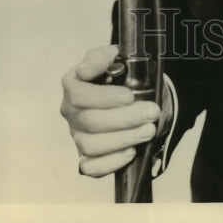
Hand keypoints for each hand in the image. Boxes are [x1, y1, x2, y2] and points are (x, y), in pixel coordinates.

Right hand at [60, 45, 165, 178]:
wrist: (135, 93)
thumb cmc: (122, 73)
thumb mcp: (115, 55)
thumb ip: (101, 57)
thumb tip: (86, 69)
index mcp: (73, 83)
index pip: (79, 94)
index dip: (104, 98)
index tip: (129, 97)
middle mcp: (70, 111)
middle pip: (90, 121)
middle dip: (124, 119)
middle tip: (151, 113)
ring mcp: (77, 135)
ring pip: (91, 145)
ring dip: (123, 139)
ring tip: (148, 130)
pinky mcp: (86, 155)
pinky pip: (91, 167)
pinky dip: (111, 162)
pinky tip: (131, 151)